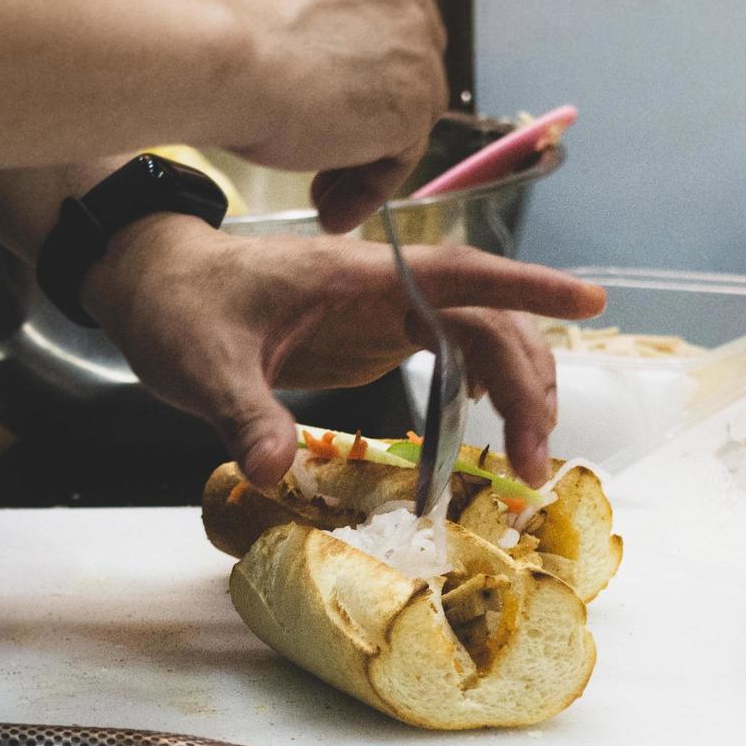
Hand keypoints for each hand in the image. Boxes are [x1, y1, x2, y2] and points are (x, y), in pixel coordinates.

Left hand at [80, 215, 605, 488]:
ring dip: (513, 386)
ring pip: (476, 333)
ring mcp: (381, 309)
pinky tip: (483, 420)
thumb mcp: (201, 364)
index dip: (529, 286)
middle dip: (526, 380)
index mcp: (354, 277)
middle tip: (536, 462)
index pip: (460, 274)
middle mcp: (382, 288)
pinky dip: (479, 384)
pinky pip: (448, 350)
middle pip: (485, 318)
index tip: (590, 302)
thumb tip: (272, 471)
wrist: (155, 283)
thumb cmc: (179, 305)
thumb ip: (241, 413)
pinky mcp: (372, 333)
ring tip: (527, 456)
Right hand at [205, 0, 447, 232]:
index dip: (343, 51)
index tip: (315, 85)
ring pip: (401, 101)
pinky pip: (400, 152)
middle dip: (360, 102)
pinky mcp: (416, 96)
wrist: (218, 57)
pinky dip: (367, 185)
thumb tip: (296, 50)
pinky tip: (333, 206)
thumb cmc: (212, 29)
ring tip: (324, 190)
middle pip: (395, 48)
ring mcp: (413, 33)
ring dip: (362, 152)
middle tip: (322, 142)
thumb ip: (295, 7)